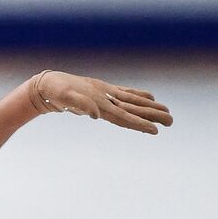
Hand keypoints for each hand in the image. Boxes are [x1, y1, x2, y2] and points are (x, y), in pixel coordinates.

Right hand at [27, 70, 173, 133]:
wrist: (46, 88)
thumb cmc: (54, 92)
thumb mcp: (65, 97)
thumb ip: (79, 105)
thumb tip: (95, 115)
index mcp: (100, 107)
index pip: (124, 118)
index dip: (140, 124)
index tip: (155, 131)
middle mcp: (107, 104)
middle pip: (133, 112)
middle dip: (152, 117)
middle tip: (171, 121)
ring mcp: (106, 97)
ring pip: (132, 104)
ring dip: (149, 108)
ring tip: (166, 112)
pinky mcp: (103, 90)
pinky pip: (125, 93)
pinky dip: (138, 96)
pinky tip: (150, 97)